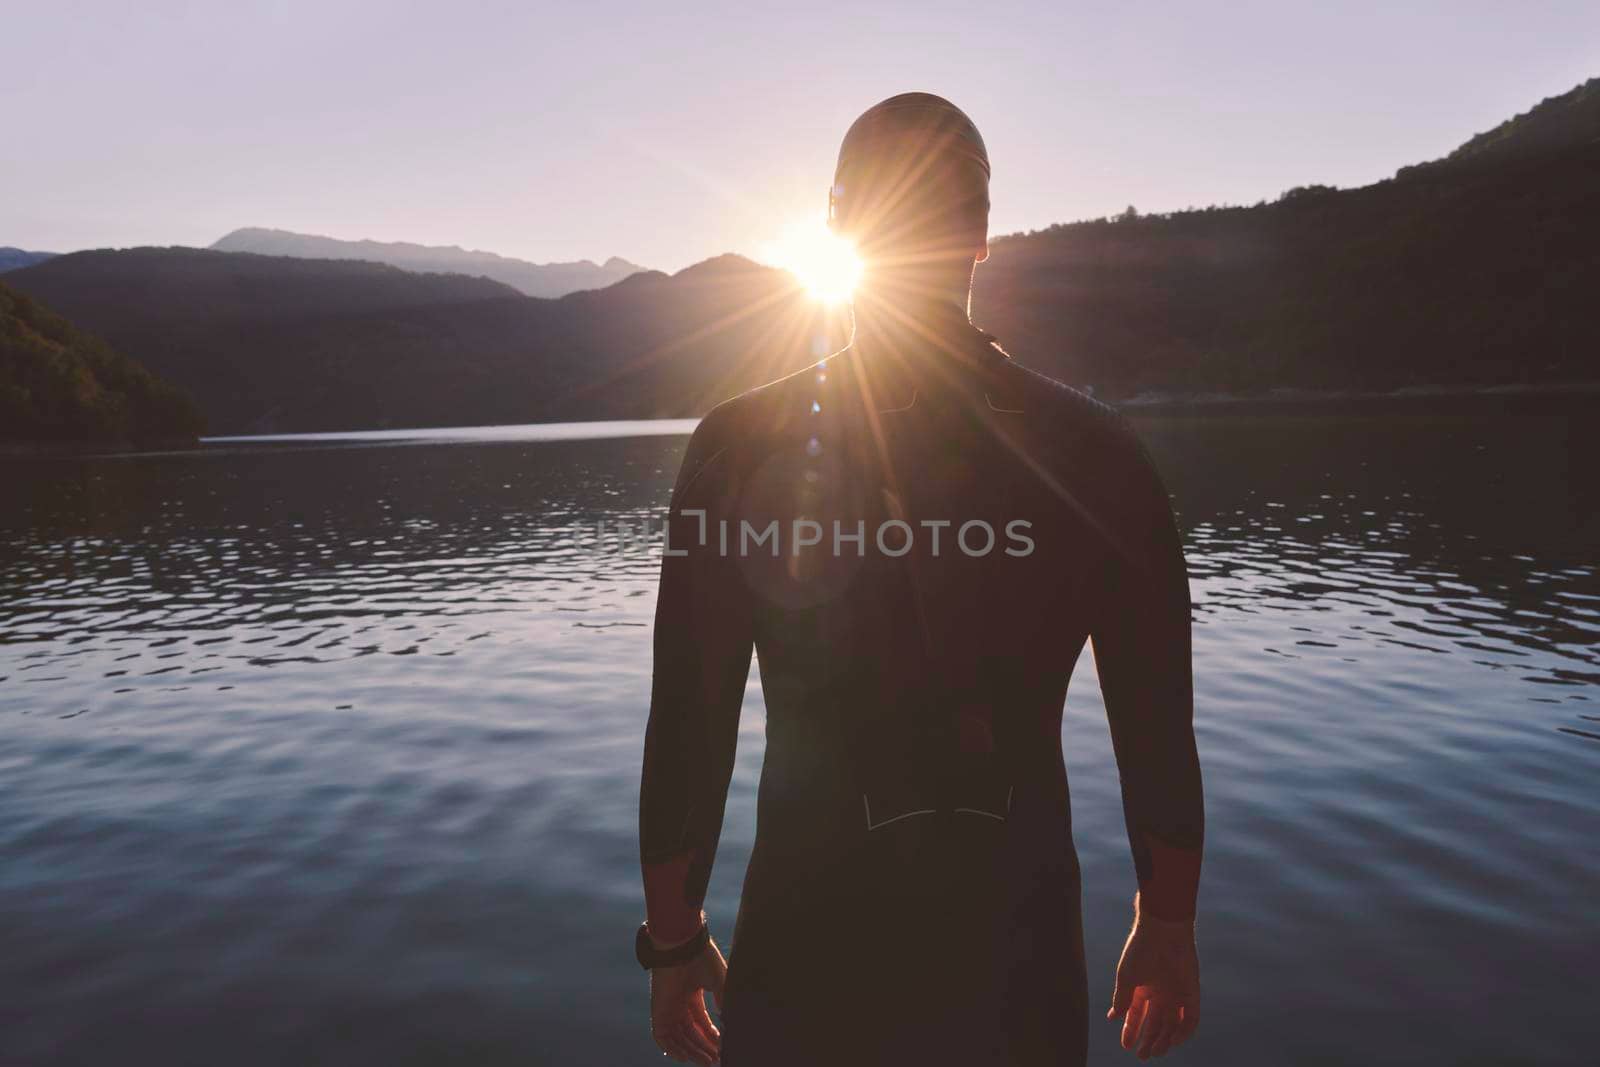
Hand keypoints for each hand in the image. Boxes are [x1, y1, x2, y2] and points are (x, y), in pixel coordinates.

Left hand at [650, 937, 726, 1064]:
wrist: (682, 945)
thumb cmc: (701, 958)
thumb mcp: (719, 982)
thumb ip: (723, 1000)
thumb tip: (727, 1021)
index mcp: (692, 994)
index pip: (701, 1022)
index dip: (711, 1036)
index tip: (722, 1047)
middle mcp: (680, 1003)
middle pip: (691, 1033)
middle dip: (703, 1048)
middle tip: (715, 1060)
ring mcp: (669, 1007)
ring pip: (679, 1037)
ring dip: (692, 1051)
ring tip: (707, 1062)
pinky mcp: (659, 1010)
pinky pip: (662, 1035)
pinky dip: (672, 1048)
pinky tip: (685, 1057)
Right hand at [1107, 895, 1200, 1058]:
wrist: (1162, 931)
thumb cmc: (1140, 950)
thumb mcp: (1126, 977)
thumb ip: (1122, 998)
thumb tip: (1115, 1016)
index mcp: (1143, 987)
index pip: (1137, 1014)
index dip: (1131, 1030)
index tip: (1126, 1045)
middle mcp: (1160, 993)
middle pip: (1155, 1023)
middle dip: (1148, 1040)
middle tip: (1142, 1056)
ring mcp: (1176, 994)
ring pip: (1172, 1024)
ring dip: (1164, 1039)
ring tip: (1155, 1051)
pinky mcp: (1191, 993)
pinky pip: (1190, 1018)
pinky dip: (1183, 1031)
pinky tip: (1173, 1040)